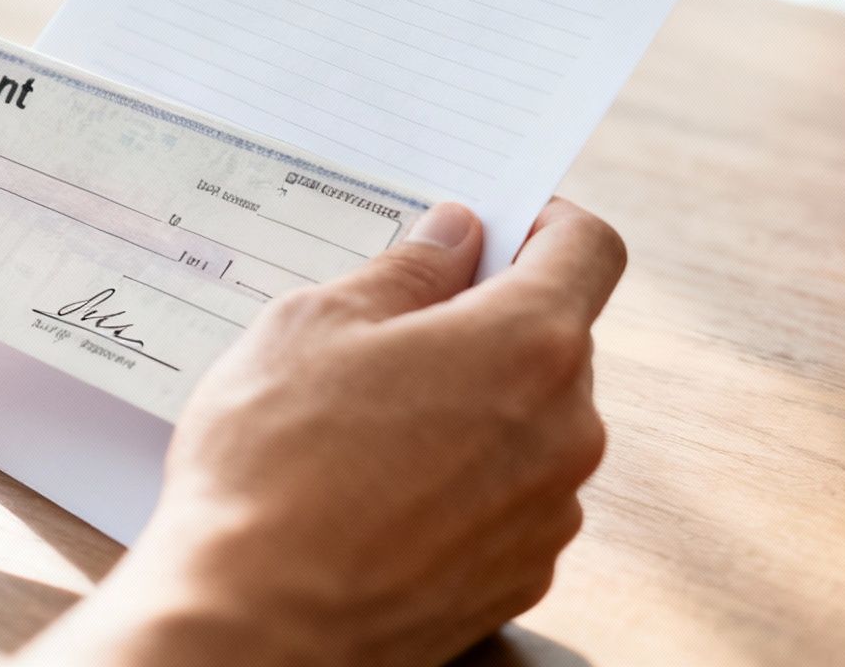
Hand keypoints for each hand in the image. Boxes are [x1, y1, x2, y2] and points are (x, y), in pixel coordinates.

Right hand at [22, 199, 624, 666]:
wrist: (256, 623)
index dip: (543, 221)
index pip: (588, 250)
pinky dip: (461, 481)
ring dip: (472, 406)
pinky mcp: (518, 579)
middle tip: (391, 327)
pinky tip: (377, 490)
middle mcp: (567, 430)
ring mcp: (548, 514)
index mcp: (528, 345)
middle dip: (486, 321)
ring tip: (365, 423)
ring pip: (529, 424)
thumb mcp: (312, 326)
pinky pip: (506, 499)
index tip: (495, 224)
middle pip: (555, 340)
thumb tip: (453, 238)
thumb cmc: (274, 466)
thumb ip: (403, 271)